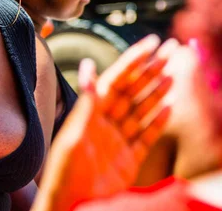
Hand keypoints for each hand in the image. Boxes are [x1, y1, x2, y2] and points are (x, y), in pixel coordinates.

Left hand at [32, 35, 175, 210]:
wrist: (70, 206)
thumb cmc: (65, 172)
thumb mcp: (75, 135)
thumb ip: (87, 101)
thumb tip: (89, 65)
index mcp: (91, 113)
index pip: (117, 80)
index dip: (134, 61)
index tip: (151, 44)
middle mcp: (105, 123)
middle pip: (133, 92)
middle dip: (151, 71)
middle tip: (171, 52)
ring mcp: (118, 141)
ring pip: (141, 111)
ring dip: (156, 93)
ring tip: (173, 75)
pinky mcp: (127, 160)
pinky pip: (145, 137)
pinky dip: (156, 123)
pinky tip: (169, 108)